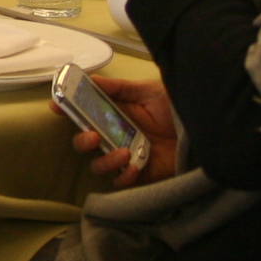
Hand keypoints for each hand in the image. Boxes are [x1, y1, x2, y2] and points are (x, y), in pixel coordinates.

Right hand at [63, 75, 179, 188]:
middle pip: (85, 142)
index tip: (56, 105)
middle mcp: (117, 135)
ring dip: (105, 160)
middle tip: (92, 135)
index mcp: (116, 114)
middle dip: (81, 140)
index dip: (68, 109)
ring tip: (122, 153)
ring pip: (99, 164)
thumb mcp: (148, 91)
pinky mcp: (140, 174)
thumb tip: (90, 79)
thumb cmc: (176, 110)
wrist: (204, 132)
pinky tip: (134, 167)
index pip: (85, 112)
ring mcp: (127, 156)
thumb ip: (120, 87)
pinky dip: (124, 176)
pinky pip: (121, 181)